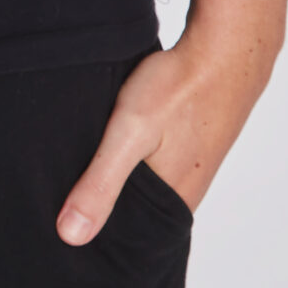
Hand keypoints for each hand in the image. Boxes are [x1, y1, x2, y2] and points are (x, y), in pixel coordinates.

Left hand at [56, 26, 276, 244]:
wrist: (225, 48)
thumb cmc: (180, 89)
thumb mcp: (129, 134)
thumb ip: (101, 184)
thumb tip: (70, 236)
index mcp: (173, 202)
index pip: (130, 239)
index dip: (98, 238)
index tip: (63, 237)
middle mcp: (188, 191)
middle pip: (138, 213)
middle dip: (105, 210)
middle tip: (65, 204)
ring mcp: (193, 165)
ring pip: (147, 186)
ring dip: (121, 182)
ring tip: (85, 177)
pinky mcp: (192, 142)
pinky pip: (157, 163)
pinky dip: (135, 161)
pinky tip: (118, 148)